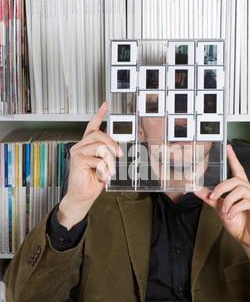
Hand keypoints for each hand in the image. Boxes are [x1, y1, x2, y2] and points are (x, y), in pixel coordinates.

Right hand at [57, 102, 121, 228]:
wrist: (83, 196)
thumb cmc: (92, 181)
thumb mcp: (103, 164)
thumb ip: (106, 153)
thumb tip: (114, 148)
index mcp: (87, 145)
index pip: (92, 126)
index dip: (99, 114)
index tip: (105, 105)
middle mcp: (80, 147)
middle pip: (97, 134)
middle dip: (111, 143)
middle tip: (118, 153)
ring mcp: (77, 153)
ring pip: (99, 147)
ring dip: (109, 159)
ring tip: (110, 169)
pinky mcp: (77, 161)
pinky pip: (96, 159)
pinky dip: (104, 168)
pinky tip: (103, 174)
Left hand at [195, 145, 249, 252]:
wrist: (248, 240)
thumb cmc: (238, 224)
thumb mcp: (220, 210)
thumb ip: (211, 199)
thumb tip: (198, 191)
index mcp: (243, 189)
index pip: (239, 170)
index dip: (233, 159)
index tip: (228, 148)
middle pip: (236, 180)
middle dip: (221, 187)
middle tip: (213, 197)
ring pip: (241, 190)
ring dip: (228, 200)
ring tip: (224, 211)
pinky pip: (246, 202)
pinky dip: (234, 209)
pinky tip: (231, 215)